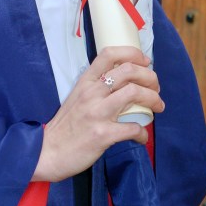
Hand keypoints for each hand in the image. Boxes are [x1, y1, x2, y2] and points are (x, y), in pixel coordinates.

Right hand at [31, 46, 164, 181]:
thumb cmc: (65, 125)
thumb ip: (97, 89)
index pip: (109, 54)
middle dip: (150, 77)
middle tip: (156, 88)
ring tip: (158, 106)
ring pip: (133, 93)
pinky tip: (141, 137)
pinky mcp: (102, 134)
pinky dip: (142, 133)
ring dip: (152, 99)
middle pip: (128, 71)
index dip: (132, 53)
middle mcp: (91, 93)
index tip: (145, 62)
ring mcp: (97, 112)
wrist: (47, 152)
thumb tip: (124, 85)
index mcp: (85, 81)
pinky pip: (132, 128)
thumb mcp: (77, 98)